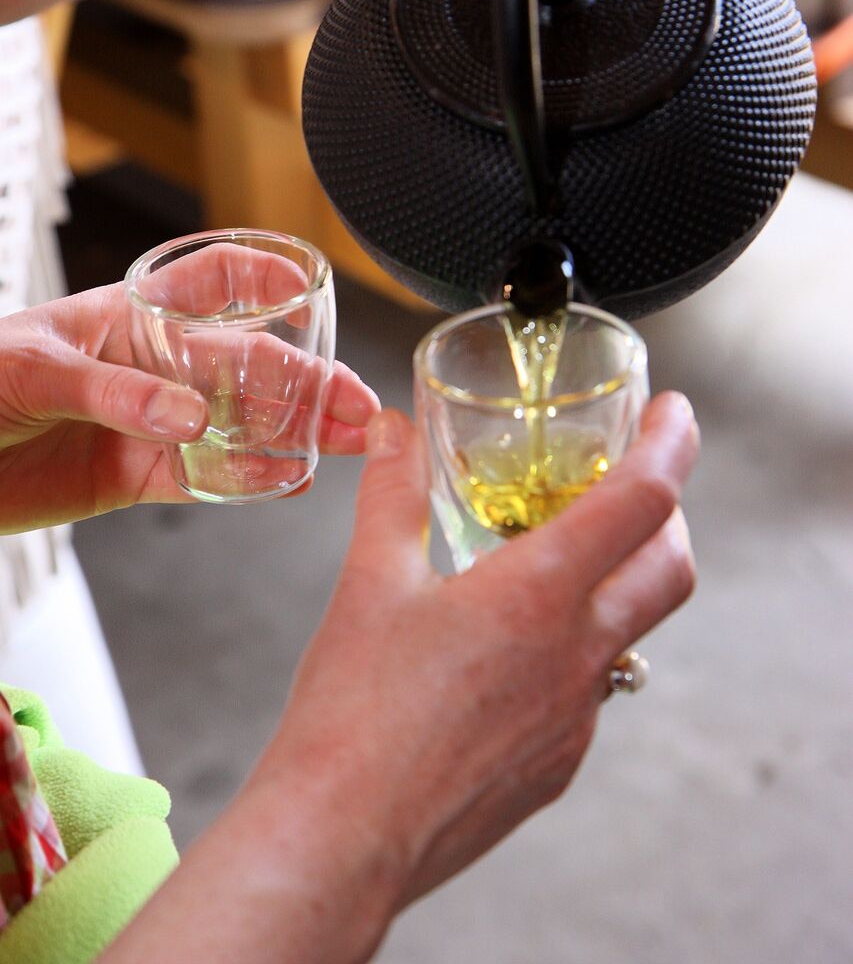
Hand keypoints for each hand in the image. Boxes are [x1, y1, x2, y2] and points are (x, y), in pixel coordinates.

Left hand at [0, 282, 378, 533]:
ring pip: (240, 424)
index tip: (310, 294)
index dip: (265, 279)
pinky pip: (204, 480)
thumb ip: (116, 391)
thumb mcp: (34, 370)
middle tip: (356, 406)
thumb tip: (190, 418)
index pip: (213, 280)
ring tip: (346, 445)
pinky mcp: (135, 476)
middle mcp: (153, 366)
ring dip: (296, 432)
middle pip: (248, 363)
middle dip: (308, 379)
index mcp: (129, 316)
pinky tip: (289, 481)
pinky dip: (249, 482)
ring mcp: (150, 422)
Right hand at [99, 393, 697, 963]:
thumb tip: (392, 428)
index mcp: (537, 595)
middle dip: (669, 514)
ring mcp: (575, 717)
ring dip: (622, 583)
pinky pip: (591, 690)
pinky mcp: (558, 763)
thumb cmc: (351, 713)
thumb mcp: (369, 580)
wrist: (343, 837)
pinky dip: (577, 649)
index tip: (671, 413)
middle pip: (671, 568)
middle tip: (632, 484)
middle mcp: (577, 655)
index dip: (669, 443)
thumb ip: (391, 490)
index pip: (641, 499)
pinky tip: (514, 650)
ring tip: (564, 561)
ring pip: (633, 632)